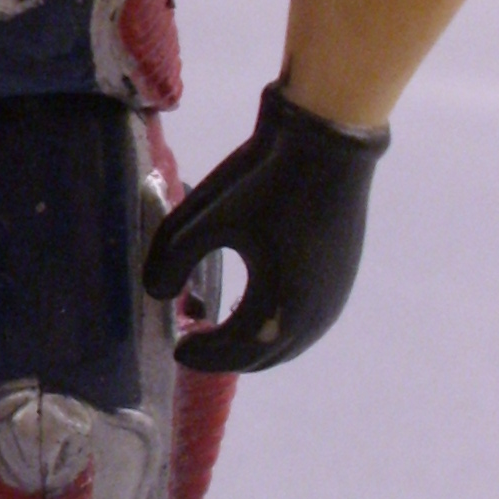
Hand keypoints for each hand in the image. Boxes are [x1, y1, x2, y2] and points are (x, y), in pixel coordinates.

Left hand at [142, 80, 386, 373]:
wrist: (326, 142)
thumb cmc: (264, 181)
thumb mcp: (204, 217)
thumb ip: (171, 259)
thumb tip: (156, 294)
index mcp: (283, 305)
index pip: (237, 351)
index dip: (205, 355)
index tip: (179, 350)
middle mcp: (316, 313)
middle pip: (265, 355)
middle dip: (228, 355)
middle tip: (195, 344)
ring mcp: (335, 296)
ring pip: (290, 342)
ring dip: (254, 343)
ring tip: (219, 331)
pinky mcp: (341, 276)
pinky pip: (306, 320)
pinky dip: (277, 325)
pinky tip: (253, 305)